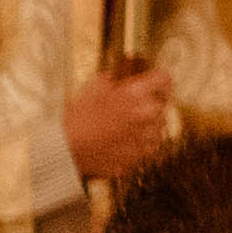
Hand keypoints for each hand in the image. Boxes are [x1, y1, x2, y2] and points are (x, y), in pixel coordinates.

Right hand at [66, 64, 171, 186]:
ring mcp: (145, 139)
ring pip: (158, 127)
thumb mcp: (94, 87)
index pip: (164, 78)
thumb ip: (114, 78)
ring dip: (147, 125)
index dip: (159, 80)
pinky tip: (123, 142)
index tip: (156, 83)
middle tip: (132, 108)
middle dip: (151, 104)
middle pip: (162, 104)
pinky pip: (149, 147)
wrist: (67, 149)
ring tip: (126, 127)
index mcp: (137, 94)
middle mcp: (147, 115)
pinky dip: (141, 144)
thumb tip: (122, 75)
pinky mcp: (140, 157)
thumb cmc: (77, 118)